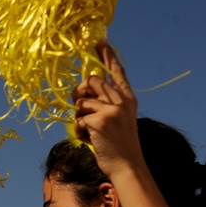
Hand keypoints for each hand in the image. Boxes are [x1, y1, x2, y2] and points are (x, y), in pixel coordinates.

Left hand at [71, 40, 141, 178]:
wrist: (127, 165)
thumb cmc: (117, 144)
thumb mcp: (118, 119)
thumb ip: (106, 104)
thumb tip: (83, 92)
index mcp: (127, 98)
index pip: (116, 72)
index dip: (108, 56)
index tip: (100, 41)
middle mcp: (122, 100)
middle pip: (92, 81)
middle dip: (79, 92)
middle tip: (79, 105)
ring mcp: (112, 109)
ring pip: (81, 101)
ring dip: (79, 117)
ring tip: (90, 131)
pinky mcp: (100, 120)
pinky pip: (78, 119)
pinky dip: (79, 131)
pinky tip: (91, 140)